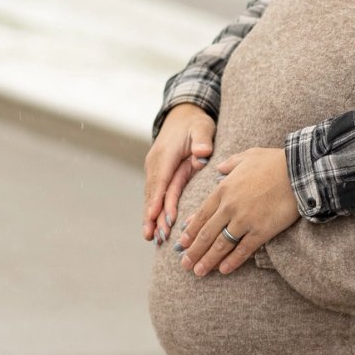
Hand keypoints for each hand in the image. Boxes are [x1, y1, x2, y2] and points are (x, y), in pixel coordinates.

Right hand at [142, 104, 215, 242]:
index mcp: (166, 154)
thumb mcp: (202, 127)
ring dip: (151, 217)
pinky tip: (154, 227)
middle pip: (153, 193)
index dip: (158, 199)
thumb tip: (202, 152)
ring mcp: (155, 170)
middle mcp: (156, 163)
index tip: (155, 217)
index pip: (161, 180)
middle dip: (152, 215)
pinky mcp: (158, 175)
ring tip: (152, 238)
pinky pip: (156, 195)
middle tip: (154, 236)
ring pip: (152, 197)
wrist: (182, 116)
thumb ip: (202, 140)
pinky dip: (153, 211)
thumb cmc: (194, 123)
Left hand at [178, 147, 299, 274]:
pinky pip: (243, 250)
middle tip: (185, 264)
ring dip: (208, 260)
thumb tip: (219, 168)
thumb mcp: (248, 156)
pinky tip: (223, 270)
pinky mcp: (261, 231)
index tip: (182, 244)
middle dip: (194, 251)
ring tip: (199, 272)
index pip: (201, 215)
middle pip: (206, 233)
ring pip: (221, 245)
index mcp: (224, 189)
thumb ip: (230, 164)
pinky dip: (232, 261)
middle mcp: (230, 207)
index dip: (190, 231)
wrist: (298, 171)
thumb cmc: (274, 162)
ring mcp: (244, 220)